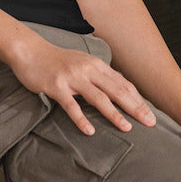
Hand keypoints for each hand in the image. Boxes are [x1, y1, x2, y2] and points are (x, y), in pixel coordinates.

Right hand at [8, 34, 155, 134]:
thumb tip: (117, 88)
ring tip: (127, 128)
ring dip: (114, 114)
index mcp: (96, 65)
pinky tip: (90, 131)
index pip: (123, 84)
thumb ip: (98, 74)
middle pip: (117, 91)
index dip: (138, 99)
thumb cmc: (57, 60)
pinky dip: (81, 119)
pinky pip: (71, 106)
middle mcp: (87, 70)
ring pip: (98, 98)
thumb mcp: (82, 62)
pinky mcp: (56, 87)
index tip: (150, 113)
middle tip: (150, 123)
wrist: (30, 51)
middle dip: (135, 107)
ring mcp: (72, 78)